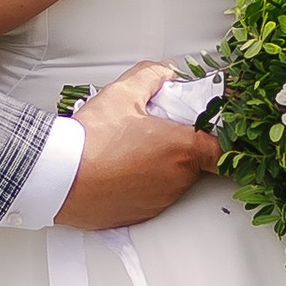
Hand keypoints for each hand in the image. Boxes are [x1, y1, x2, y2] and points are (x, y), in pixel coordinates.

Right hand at [57, 64, 220, 229]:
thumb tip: (165, 71)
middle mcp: (177, 179)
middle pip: (197, 162)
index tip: (208, 128)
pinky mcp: (142, 214)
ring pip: (175, 180)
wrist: (59, 178)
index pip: (226, 150)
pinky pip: (154, 196)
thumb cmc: (90, 141)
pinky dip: (145, 183)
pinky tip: (123, 168)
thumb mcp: (121, 93)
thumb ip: (151, 76)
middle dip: (183, 145)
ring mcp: (160, 200)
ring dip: (164, 165)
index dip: (221, 138)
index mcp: (181, 149)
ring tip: (134, 148)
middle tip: (159, 130)